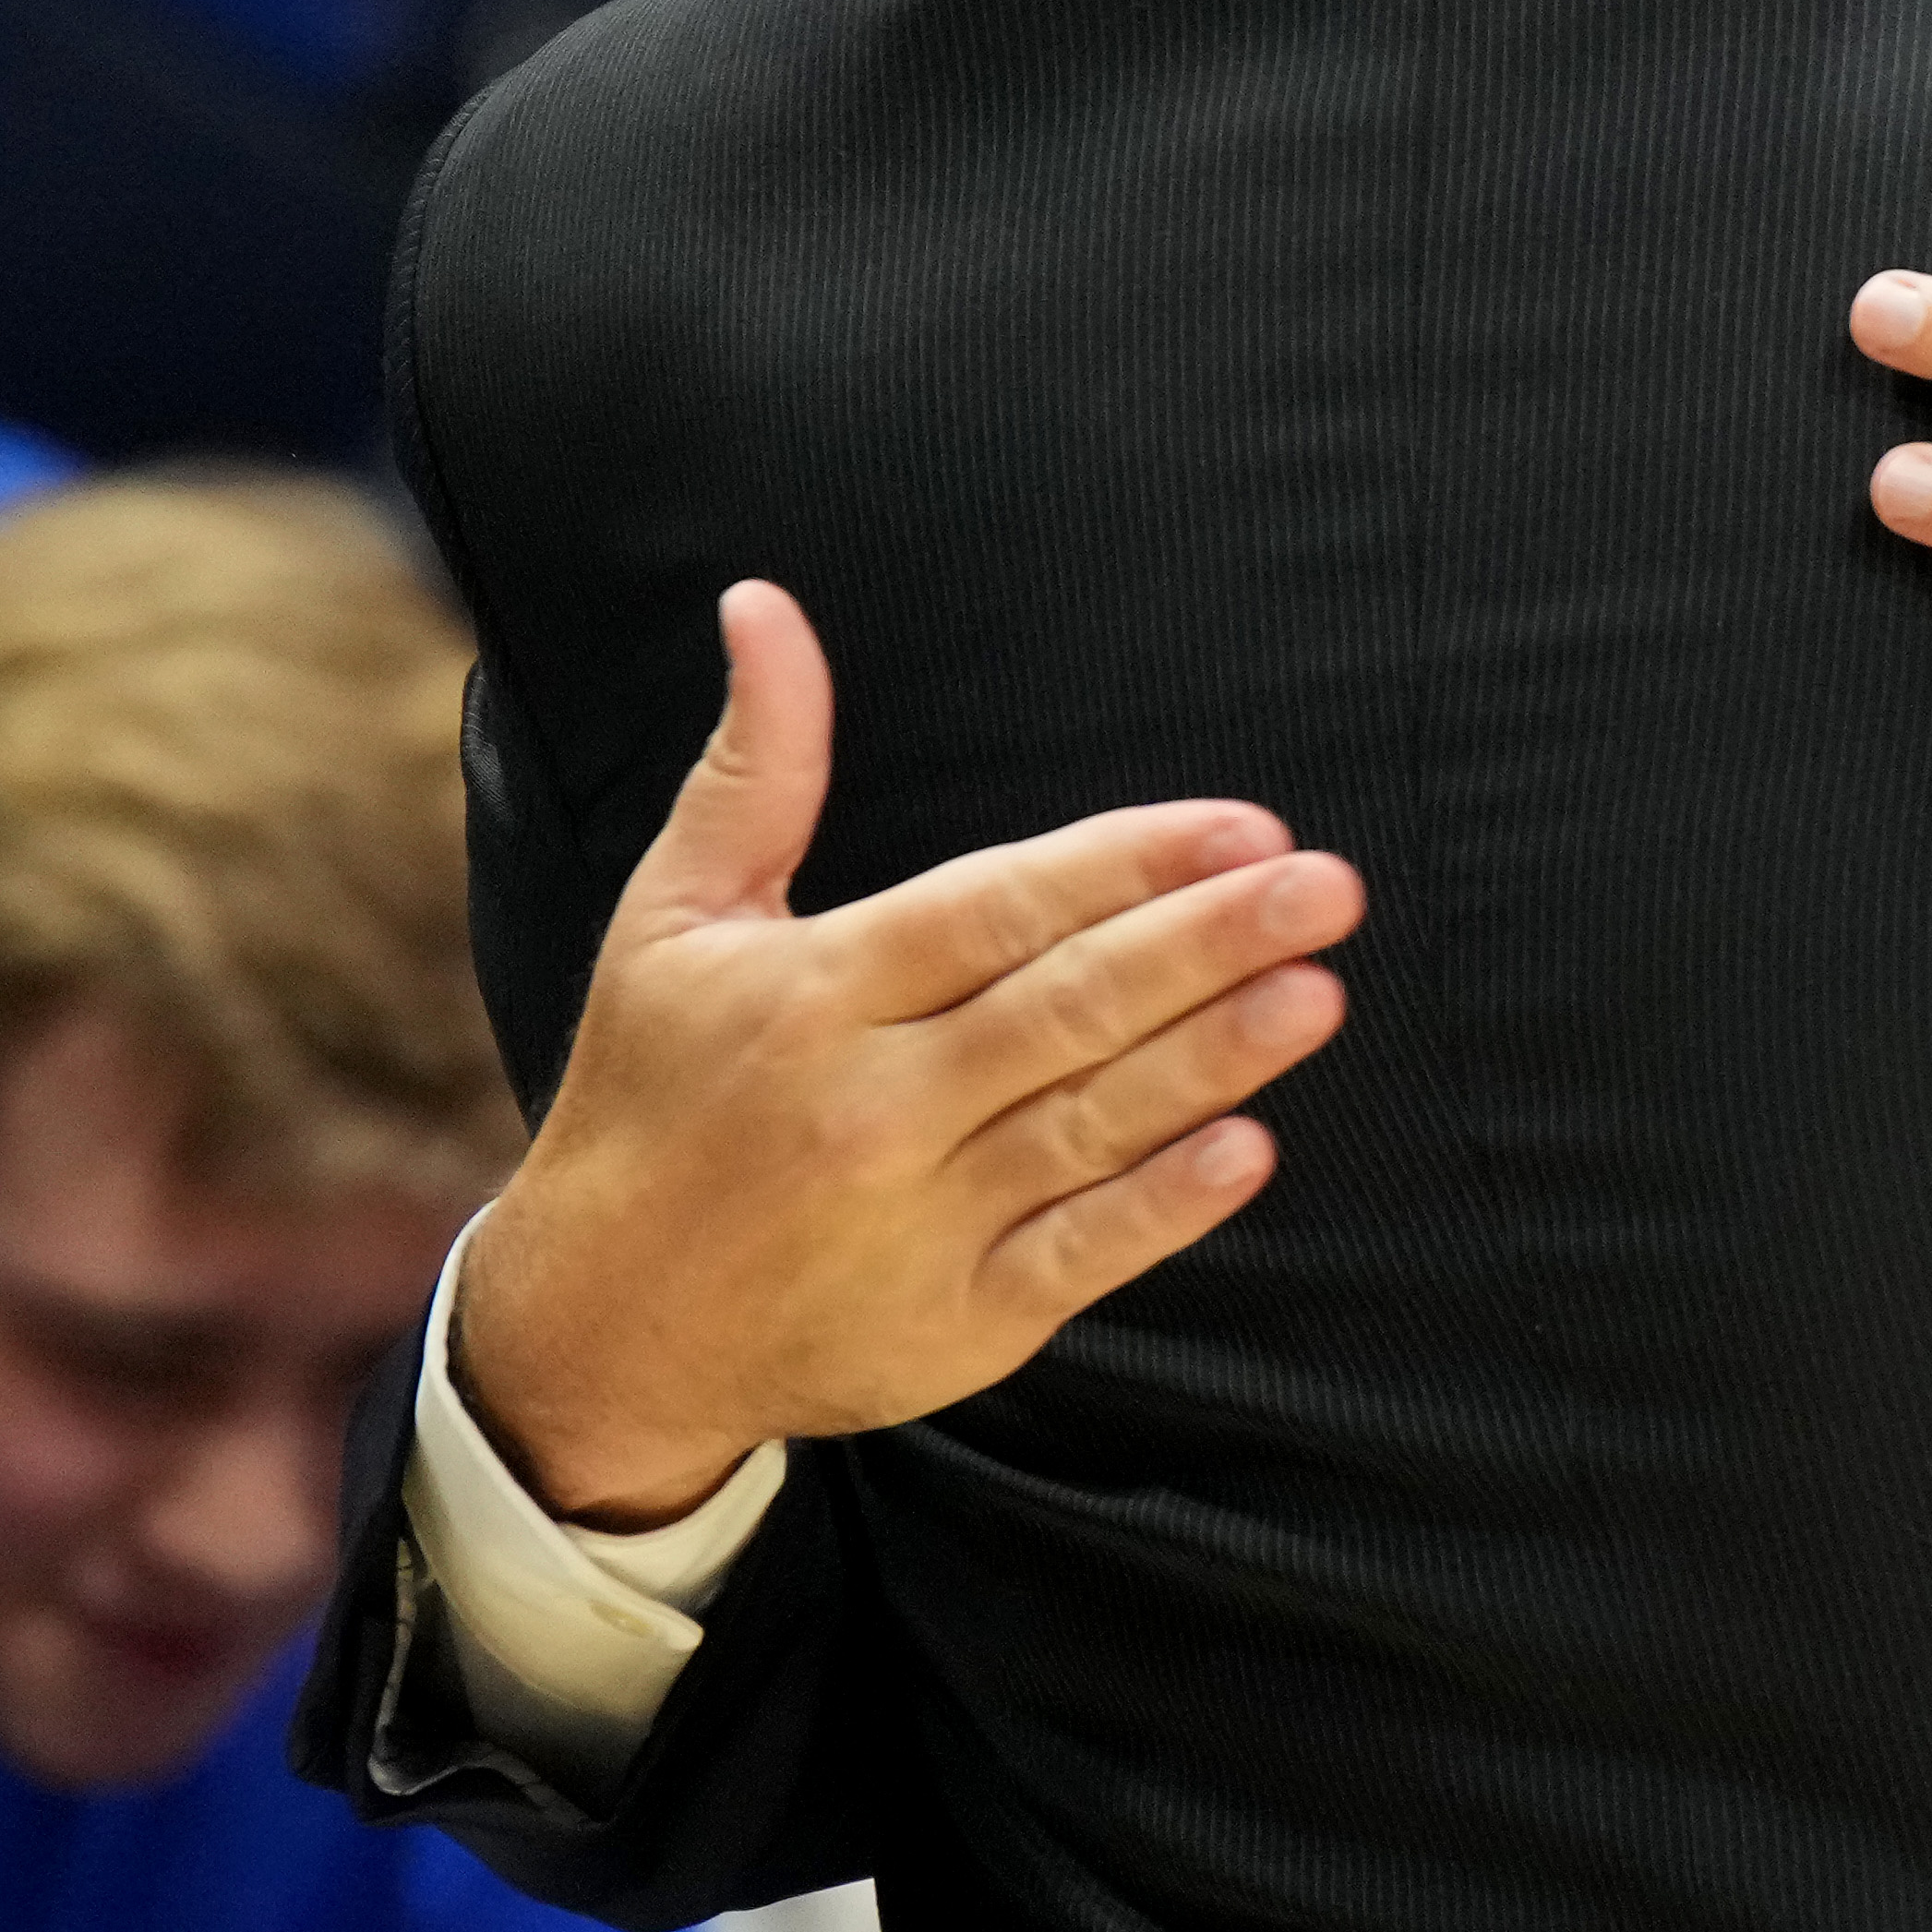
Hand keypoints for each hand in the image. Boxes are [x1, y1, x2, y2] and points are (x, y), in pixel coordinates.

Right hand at [453, 582, 1364, 1527]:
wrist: (603, 1326)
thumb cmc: (653, 1095)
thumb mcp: (678, 919)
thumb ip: (757, 766)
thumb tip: (764, 606)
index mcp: (814, 993)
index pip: (996, 910)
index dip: (1125, 864)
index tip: (1244, 825)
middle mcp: (869, 1104)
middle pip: (1064, 1007)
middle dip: (1206, 942)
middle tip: (1327, 887)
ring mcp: (916, 1221)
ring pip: (1090, 1123)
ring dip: (1215, 1058)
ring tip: (1318, 991)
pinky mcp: (953, 1322)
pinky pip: (1078, 1254)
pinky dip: (1163, 1205)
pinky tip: (1246, 1150)